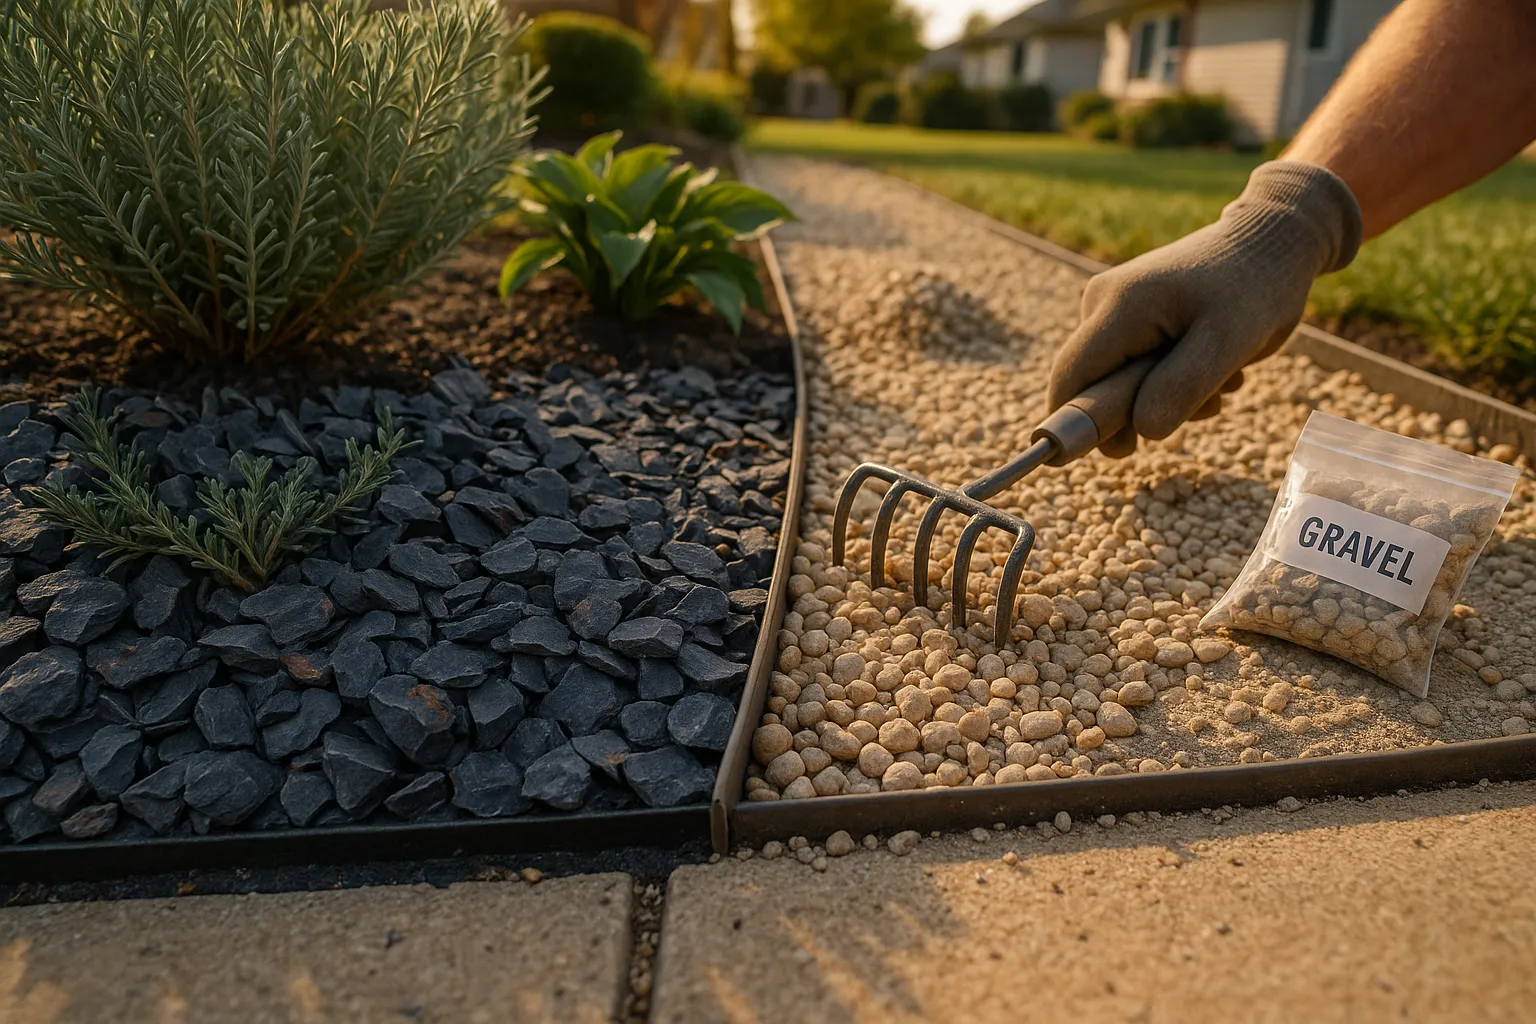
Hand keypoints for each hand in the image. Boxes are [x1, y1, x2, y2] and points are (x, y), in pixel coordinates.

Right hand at [1047, 161, 1362, 456]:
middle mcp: (1103, 302)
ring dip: (1167, 397)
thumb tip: (1141, 431)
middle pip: (1093, 383)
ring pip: (1119, 380)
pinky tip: (1213, 366)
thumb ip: (1183, 384)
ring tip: (1222, 381)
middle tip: (1204, 407)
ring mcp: (1114, 306)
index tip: (1119, 453)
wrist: (1274, 237)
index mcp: (1119, 306)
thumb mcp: (1230, 340)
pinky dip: (1173, 380)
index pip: (1070, 377)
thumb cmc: (1258, 285)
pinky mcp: (1132, 314)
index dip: (1077, 423)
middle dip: (1141, 410)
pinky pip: (1136, 367)